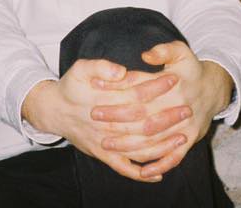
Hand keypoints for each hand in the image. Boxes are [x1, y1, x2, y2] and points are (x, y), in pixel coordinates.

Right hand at [22, 58, 180, 181]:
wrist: (53, 111)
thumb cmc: (70, 87)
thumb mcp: (80, 68)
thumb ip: (100, 67)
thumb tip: (121, 71)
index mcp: (105, 100)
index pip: (136, 93)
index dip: (156, 87)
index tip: (174, 79)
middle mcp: (108, 124)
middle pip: (143, 123)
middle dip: (167, 117)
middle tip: (187, 109)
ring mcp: (106, 143)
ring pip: (138, 148)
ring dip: (162, 145)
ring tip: (182, 138)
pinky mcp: (103, 155)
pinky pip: (124, 168)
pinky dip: (141, 173)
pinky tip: (159, 172)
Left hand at [92, 43, 232, 178]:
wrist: (214, 90)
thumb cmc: (191, 69)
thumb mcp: (181, 51)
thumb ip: (163, 50)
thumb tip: (145, 56)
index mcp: (173, 84)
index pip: (139, 86)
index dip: (117, 86)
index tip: (95, 85)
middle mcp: (178, 106)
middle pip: (142, 115)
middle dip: (117, 117)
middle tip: (94, 115)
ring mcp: (184, 126)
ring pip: (153, 139)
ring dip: (129, 144)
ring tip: (105, 143)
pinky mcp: (189, 140)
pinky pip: (174, 157)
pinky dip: (158, 164)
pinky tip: (141, 171)